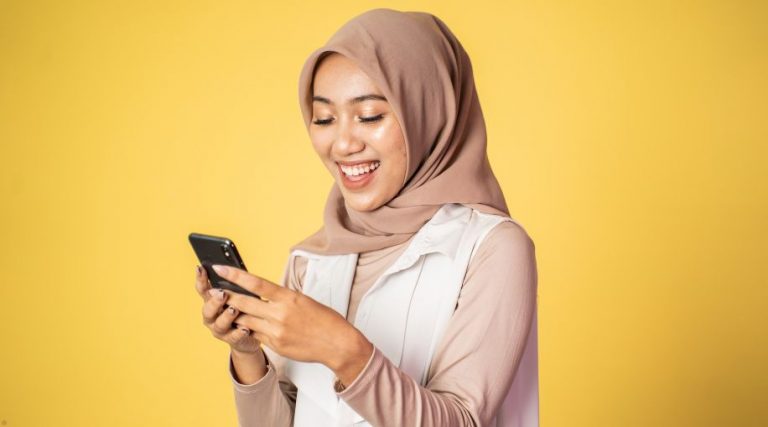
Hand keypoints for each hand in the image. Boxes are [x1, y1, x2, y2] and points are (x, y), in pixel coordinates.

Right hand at [195, 265, 261, 354]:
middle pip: (207, 309)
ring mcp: (219, 329)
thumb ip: (233, 286)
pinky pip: (234, 337)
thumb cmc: (242, 310)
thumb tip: (235, 269)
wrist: (246, 336)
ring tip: (234, 310)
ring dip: (226, 316)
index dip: (200, 279)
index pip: (203, 289)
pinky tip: (245, 329)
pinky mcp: (231, 340)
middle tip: (222, 293)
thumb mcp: (237, 295)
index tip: (200, 268)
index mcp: (211, 301)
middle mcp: (212, 316)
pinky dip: (239, 333)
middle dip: (214, 301)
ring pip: (219, 324)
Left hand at [212, 264, 373, 384]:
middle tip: (212, 291)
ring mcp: (276, 331)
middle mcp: (280, 313)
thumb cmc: (324, 319)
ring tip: (225, 309)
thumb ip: (282, 298)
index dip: (235, 275)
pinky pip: (256, 335)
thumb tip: (262, 294)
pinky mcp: (276, 345)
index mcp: (288, 297)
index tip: (219, 269)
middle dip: (225, 297)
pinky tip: (246, 326)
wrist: (337, 344)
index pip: (256, 283)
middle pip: (244, 303)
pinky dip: (250, 330)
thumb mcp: (303, 300)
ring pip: (245, 321)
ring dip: (234, 315)